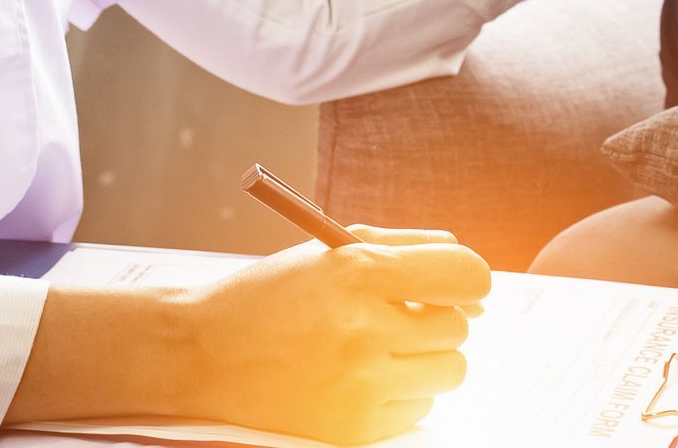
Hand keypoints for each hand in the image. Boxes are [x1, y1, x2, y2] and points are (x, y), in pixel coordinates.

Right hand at [181, 226, 489, 443]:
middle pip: (457, 328)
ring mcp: (360, 385)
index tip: (455, 286)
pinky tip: (356, 378)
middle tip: (394, 316)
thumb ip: (408, 248)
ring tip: (375, 348)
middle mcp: (363, 329)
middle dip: (435, 319)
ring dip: (423, 358)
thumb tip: (474, 279)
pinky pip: (418, 408)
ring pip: (448, 371)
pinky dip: (399, 393)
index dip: (467, 280)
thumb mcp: (332, 250)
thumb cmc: (272, 295)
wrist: (203, 353)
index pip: (466, 275)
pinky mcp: (354, 428)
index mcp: (359, 271)